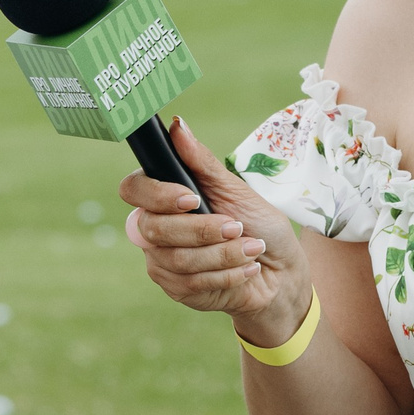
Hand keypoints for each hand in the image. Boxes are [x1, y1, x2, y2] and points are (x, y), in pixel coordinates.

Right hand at [119, 118, 310, 346]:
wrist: (279, 270)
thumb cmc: (257, 224)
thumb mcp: (235, 189)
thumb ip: (202, 162)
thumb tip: (177, 125)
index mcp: (165, 197)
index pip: (133, 190)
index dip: (157, 195)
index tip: (192, 198)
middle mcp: (156, 229)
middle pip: (154, 229)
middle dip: (201, 230)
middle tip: (236, 227)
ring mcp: (162, 261)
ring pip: (176, 259)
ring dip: (222, 254)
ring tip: (251, 248)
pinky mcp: (177, 289)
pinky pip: (190, 283)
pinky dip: (226, 274)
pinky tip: (247, 268)